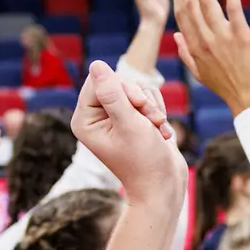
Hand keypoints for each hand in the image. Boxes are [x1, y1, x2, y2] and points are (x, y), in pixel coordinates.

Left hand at [71, 60, 183, 203]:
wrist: (164, 186)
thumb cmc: (145, 161)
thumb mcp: (129, 124)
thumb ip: (113, 94)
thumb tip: (96, 64)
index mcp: (84, 120)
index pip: (100, 81)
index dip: (123, 87)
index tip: (139, 106)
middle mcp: (96, 117)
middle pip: (119, 82)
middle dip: (140, 99)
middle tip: (150, 122)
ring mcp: (116, 117)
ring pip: (137, 89)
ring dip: (152, 108)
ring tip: (156, 130)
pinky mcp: (133, 119)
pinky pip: (147, 98)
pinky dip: (157, 112)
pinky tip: (159, 132)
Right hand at [173, 0, 249, 116]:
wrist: (248, 97)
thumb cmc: (224, 86)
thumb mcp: (199, 73)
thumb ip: (185, 53)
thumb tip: (176, 36)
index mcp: (194, 47)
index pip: (182, 15)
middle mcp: (205, 40)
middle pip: (193, 4)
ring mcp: (223, 37)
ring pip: (209, 3)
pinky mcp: (242, 36)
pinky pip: (235, 10)